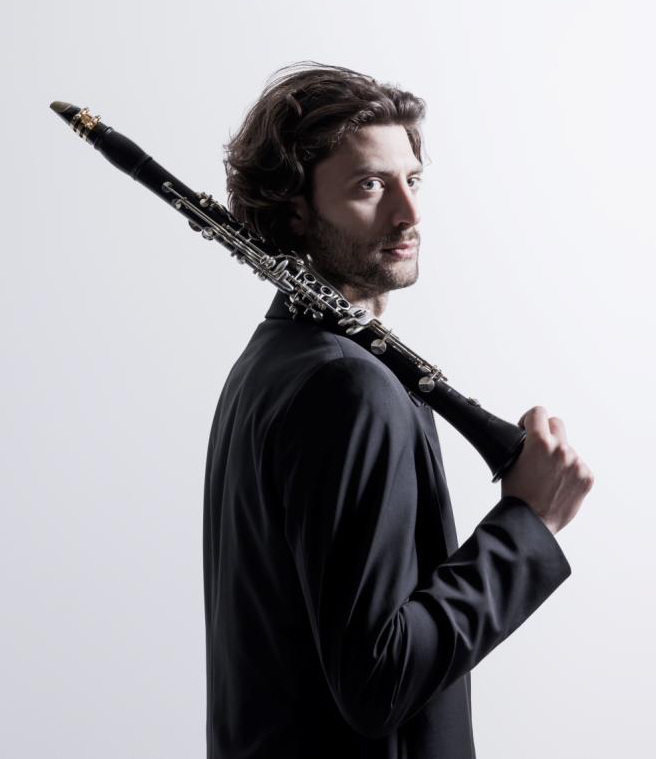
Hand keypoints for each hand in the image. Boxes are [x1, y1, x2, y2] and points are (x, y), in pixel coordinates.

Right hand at [501, 406, 593, 534]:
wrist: (532, 522)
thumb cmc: (518, 496)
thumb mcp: (512, 462)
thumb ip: (526, 446)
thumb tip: (531, 438)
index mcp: (539, 442)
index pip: (538, 412)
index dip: (530, 419)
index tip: (527, 428)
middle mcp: (561, 449)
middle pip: (556, 424)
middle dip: (546, 432)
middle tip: (539, 448)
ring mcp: (576, 463)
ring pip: (567, 448)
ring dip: (559, 456)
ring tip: (547, 476)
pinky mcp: (586, 477)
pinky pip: (578, 465)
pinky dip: (569, 472)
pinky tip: (558, 484)